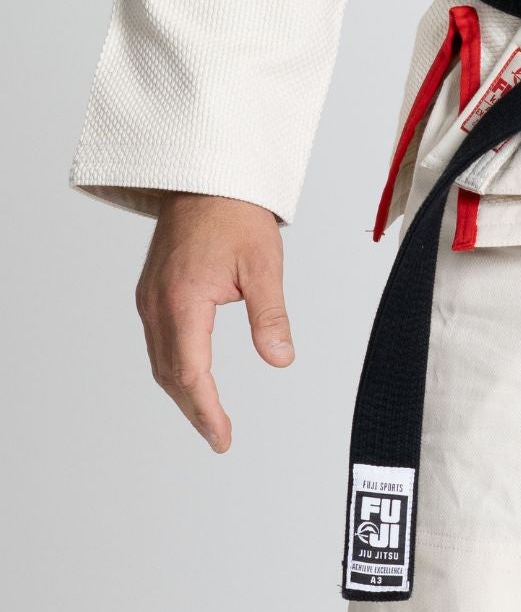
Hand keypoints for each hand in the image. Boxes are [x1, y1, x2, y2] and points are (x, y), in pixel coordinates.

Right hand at [134, 192, 295, 452]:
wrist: (206, 175)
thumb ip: (270, 315)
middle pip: (169, 373)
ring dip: (182, 390)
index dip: (206, 410)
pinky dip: (173, 365)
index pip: (190, 372)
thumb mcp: (263, 264)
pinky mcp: (151, 290)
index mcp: (182, 300)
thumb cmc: (236, 213)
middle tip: (218, 435)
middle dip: (194, 408)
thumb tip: (280, 359)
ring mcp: (149, 296)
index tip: (222, 437)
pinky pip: (158, 340)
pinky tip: (191, 373)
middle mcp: (157, 303)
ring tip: (208, 414)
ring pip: (160, 359)